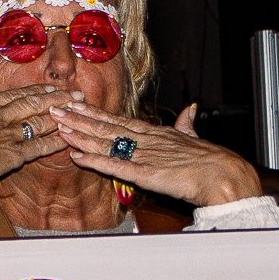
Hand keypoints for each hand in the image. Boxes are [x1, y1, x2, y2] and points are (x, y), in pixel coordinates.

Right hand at [0, 79, 80, 196]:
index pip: (13, 95)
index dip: (34, 91)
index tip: (50, 87)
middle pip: (32, 103)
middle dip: (57, 97)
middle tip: (76, 93)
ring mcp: (8, 135)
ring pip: (40, 121)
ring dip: (61, 115)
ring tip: (79, 109)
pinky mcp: (15, 155)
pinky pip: (40, 147)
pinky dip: (55, 142)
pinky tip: (68, 138)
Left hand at [47, 100, 261, 208]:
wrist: (223, 174)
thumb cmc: (211, 160)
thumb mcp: (194, 136)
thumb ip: (187, 124)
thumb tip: (190, 109)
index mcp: (155, 132)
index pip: (118, 120)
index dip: (94, 113)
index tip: (76, 105)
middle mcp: (145, 140)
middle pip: (105, 128)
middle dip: (78, 119)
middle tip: (55, 109)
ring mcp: (143, 156)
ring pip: (105, 144)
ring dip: (80, 136)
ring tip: (59, 127)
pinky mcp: (145, 173)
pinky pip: (114, 166)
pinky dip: (94, 161)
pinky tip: (77, 156)